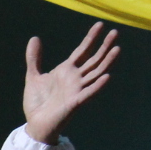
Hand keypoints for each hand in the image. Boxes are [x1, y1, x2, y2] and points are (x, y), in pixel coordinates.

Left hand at [24, 22, 119, 142]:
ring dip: (107, 62)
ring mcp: (77, 90)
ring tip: (117, 49)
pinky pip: (88, 93)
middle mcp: (75, 79)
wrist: (34, 124)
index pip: (83, 51)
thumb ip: (34, 58)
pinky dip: (97, 86)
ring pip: (96, 74)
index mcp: (66, 71)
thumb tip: (35, 38)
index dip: (91, 38)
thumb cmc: (37, 102)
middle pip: (94, 60)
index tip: (100, 25)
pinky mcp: (75, 103)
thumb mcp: (33, 76)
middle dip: (104, 46)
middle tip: (115, 32)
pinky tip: (107, 76)